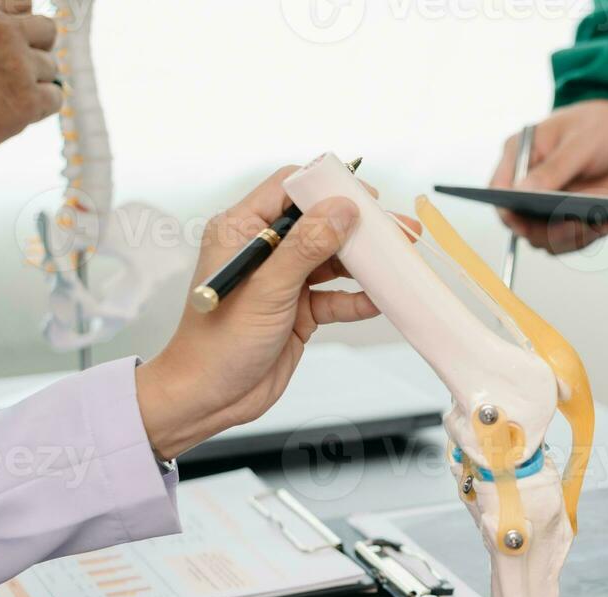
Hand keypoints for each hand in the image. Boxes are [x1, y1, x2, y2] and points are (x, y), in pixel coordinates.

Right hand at [0, 0, 61, 165]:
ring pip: (51, 67)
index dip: (24, 24)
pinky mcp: (28, 100)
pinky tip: (20, 110)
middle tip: (26, 65)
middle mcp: (2, 32)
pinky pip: (55, 97)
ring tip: (8, 93)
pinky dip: (42, 105)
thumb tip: (10, 25)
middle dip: (39, 47)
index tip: (20, 39)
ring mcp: (19, 65)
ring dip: (36, 80)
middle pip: (47, 31)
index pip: (23, 4)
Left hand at [135, 166, 404, 459]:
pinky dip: (358, 299)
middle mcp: (264, 250)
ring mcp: (284, 281)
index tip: (365, 197)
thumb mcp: (267, 289)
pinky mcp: (299, 310)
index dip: (328, 188)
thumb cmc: (217, 344)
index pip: (289, 189)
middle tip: (396, 230)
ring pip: (332, 260)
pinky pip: (335, 297)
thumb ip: (306, 247)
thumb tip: (341, 210)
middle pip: (319, 223)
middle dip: (358, 227)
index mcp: (243, 231)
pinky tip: (381, 300)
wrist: (210, 397)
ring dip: (364, 263)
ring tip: (398, 261)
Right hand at [491, 100, 607, 252]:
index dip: (508, 212)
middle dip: (546, 230)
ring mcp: (545, 203)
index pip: (499, 190)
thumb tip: (520, 193)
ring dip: (569, 237)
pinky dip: (584, 238)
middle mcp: (528, 182)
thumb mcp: (579, 143)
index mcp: (520, 154)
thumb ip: (552, 169)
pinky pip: (567, 241)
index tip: (524, 225)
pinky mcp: (565, 217)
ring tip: (597, 225)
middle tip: (575, 226)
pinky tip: (603, 225)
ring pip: (543, 237)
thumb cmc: (598, 125)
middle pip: (520, 221)